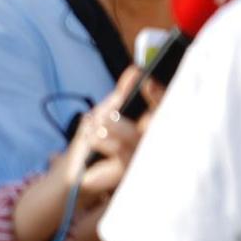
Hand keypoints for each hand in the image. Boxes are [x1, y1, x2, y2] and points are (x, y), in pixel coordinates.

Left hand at [67, 66, 157, 204]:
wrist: (78, 168)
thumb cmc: (97, 138)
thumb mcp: (107, 110)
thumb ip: (123, 93)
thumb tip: (136, 70)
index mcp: (148, 122)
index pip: (162, 105)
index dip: (158, 94)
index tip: (147, 81)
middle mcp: (151, 138)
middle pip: (158, 121)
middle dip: (144, 110)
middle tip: (128, 101)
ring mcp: (143, 155)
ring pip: (139, 137)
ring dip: (117, 127)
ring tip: (100, 122)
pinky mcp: (131, 170)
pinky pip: (125, 153)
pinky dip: (106, 142)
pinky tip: (93, 137)